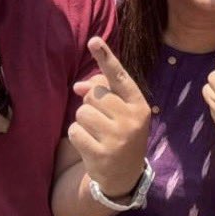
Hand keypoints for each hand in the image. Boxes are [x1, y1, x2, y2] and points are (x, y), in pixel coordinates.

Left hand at [69, 38, 150, 196]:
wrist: (124, 175)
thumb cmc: (119, 134)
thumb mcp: (120, 112)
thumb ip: (103, 91)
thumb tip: (79, 86)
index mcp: (139, 104)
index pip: (119, 77)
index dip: (105, 57)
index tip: (93, 40)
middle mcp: (132, 119)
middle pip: (94, 95)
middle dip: (91, 106)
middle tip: (103, 123)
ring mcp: (118, 137)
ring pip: (82, 112)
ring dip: (83, 122)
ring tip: (97, 134)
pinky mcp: (102, 153)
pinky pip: (75, 131)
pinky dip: (77, 137)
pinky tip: (91, 146)